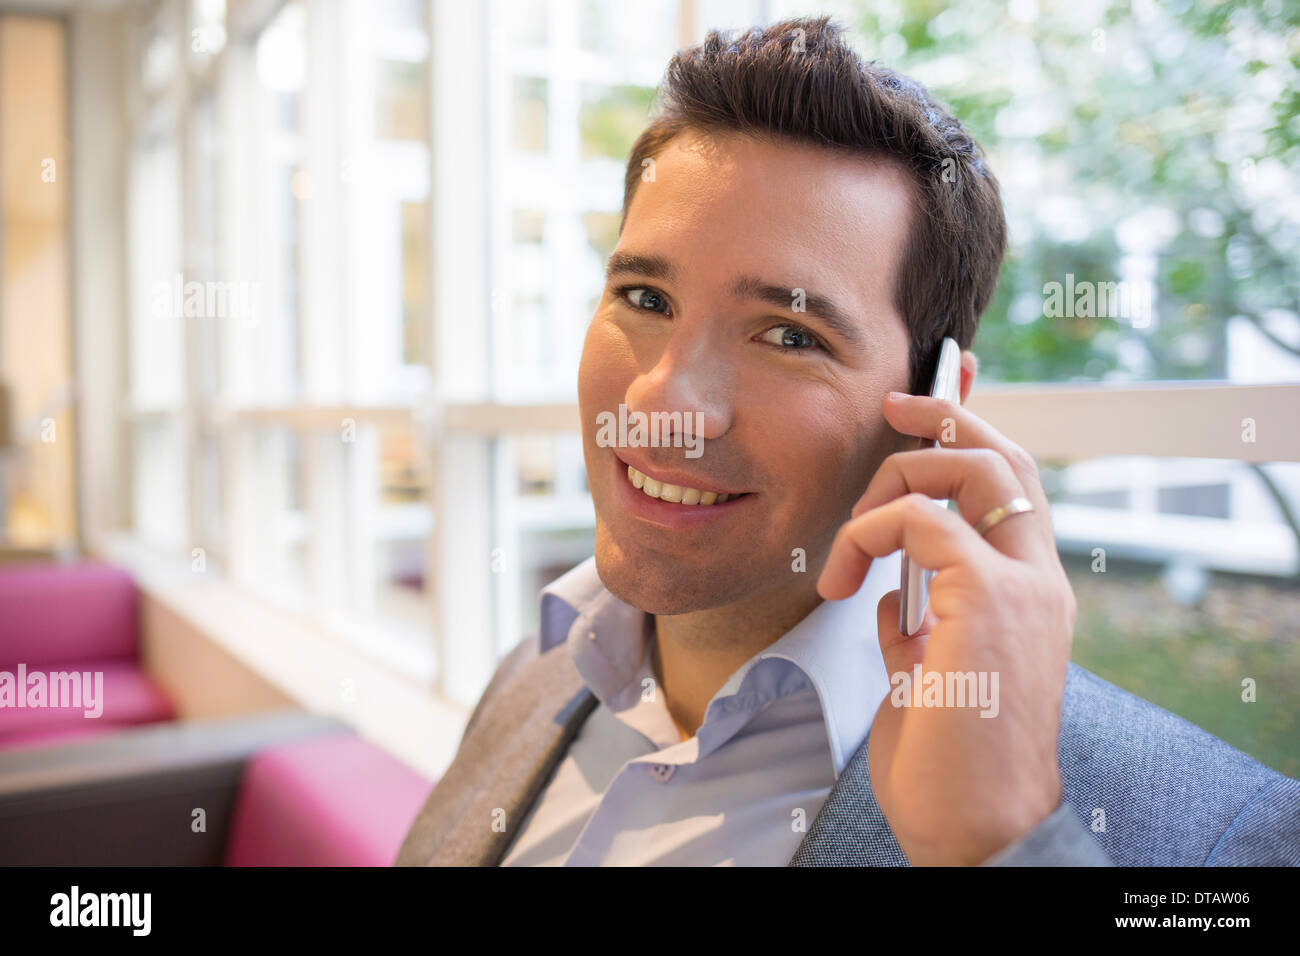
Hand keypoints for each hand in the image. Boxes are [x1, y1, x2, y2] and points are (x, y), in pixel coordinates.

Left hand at [817, 391, 1075, 865]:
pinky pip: (920, 520)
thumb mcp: (924, 678)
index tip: (915, 413)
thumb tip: (887, 599)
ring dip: (890, 484)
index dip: (968, 438)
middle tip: (889, 407)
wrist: (976, 828)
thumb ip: (916, 628)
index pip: (1011, 489)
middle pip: (1004, 457)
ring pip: (967, 470)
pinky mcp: (987, 600)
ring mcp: (1020, 587)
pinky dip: (870, 532)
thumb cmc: (948, 765)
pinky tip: (845, 581)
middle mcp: (1037, 580)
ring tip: (847, 552)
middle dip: (944, 417)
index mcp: (1027, 595)